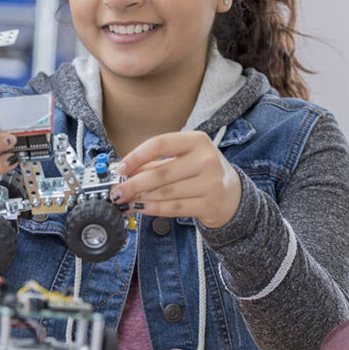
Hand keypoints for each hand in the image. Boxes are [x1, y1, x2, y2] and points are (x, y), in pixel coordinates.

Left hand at [111, 131, 240, 226]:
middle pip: (161, 172)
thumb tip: (124, 173)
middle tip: (116, 192)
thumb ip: (154, 164)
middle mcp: (206, 159)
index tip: (121, 168)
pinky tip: (140, 208)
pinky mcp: (211, 203)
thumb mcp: (182, 159)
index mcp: (197, 140)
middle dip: (133, 184)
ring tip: (125, 201)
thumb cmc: (200, 171)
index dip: (136, 156)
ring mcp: (211, 182)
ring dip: (141, 198)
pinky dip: (153, 209)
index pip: (160, 144)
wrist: (232, 193)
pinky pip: (175, 208)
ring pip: (166, 192)